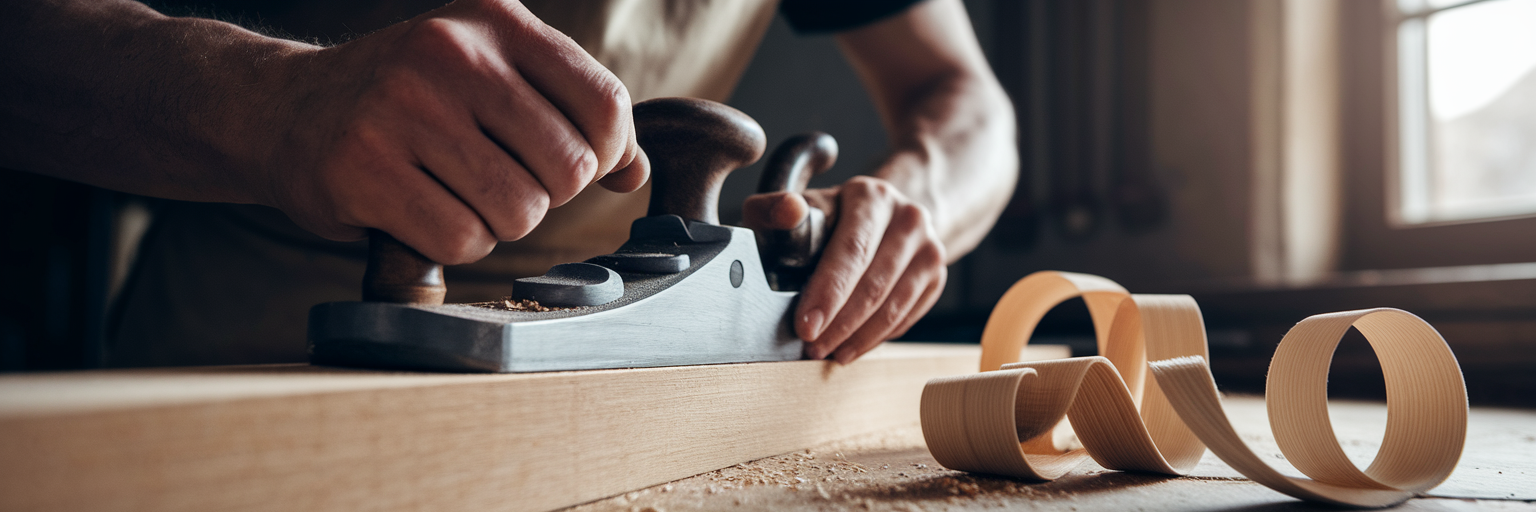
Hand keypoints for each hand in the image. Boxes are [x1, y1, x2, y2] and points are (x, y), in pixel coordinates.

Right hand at [263, 0, 646, 263]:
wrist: (283, 108)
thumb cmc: (408, 100)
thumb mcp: (490, 76)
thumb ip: (569, 114)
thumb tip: (634, 172)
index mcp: (495, 21)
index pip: (605, 104)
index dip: (606, 154)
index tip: (575, 166)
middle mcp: (452, 53)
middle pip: (568, 168)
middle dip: (547, 196)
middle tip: (502, 184)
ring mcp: (403, 109)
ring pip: (518, 211)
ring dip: (498, 224)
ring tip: (457, 194)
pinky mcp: (363, 169)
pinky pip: (460, 240)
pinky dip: (452, 244)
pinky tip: (421, 213)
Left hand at [743, 176, 947, 363]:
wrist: (879, 219)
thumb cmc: (829, 220)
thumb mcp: (798, 210)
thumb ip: (776, 209)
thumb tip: (789, 211)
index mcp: (872, 197)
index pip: (852, 251)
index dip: (828, 293)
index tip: (806, 326)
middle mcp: (908, 218)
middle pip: (875, 284)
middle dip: (839, 324)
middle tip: (812, 347)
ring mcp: (929, 248)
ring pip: (893, 307)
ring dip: (858, 337)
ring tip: (829, 352)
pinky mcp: (937, 276)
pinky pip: (906, 318)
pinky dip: (876, 338)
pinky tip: (852, 345)